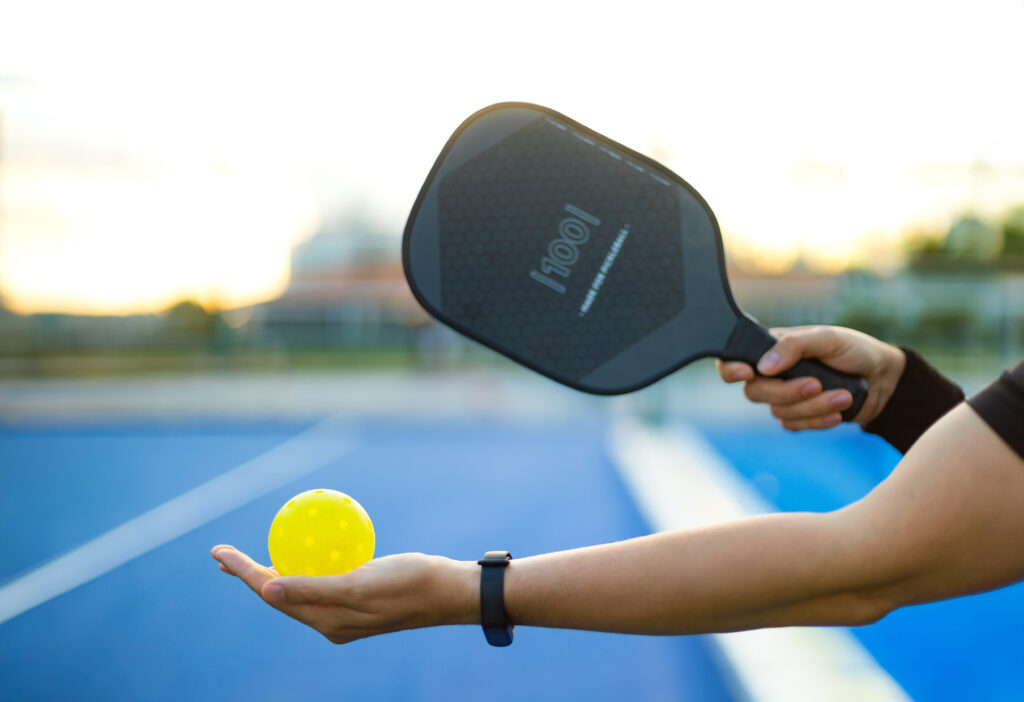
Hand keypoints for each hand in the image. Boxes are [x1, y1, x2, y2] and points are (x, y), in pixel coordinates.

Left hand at [211, 545, 477, 643]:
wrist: (449, 590)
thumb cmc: (410, 583)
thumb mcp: (361, 584)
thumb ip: (313, 589)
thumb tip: (266, 591)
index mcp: (326, 620)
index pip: (272, 594)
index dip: (242, 573)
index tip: (218, 553)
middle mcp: (329, 619)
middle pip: (277, 595)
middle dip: (247, 575)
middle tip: (221, 553)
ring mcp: (343, 611)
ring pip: (296, 589)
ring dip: (270, 572)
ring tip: (247, 556)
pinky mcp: (356, 597)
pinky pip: (320, 580)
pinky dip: (304, 565)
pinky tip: (306, 546)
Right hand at [716, 325, 905, 430]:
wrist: (884, 380)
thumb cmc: (854, 350)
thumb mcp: (827, 338)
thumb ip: (794, 346)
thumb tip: (764, 366)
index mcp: (772, 349)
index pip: (734, 359)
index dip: (731, 369)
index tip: (748, 372)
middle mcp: (773, 374)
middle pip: (754, 392)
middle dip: (787, 392)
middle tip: (816, 384)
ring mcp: (785, 397)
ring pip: (778, 412)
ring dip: (813, 406)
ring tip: (843, 396)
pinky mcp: (800, 417)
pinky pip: (794, 426)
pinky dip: (818, 420)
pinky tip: (838, 411)